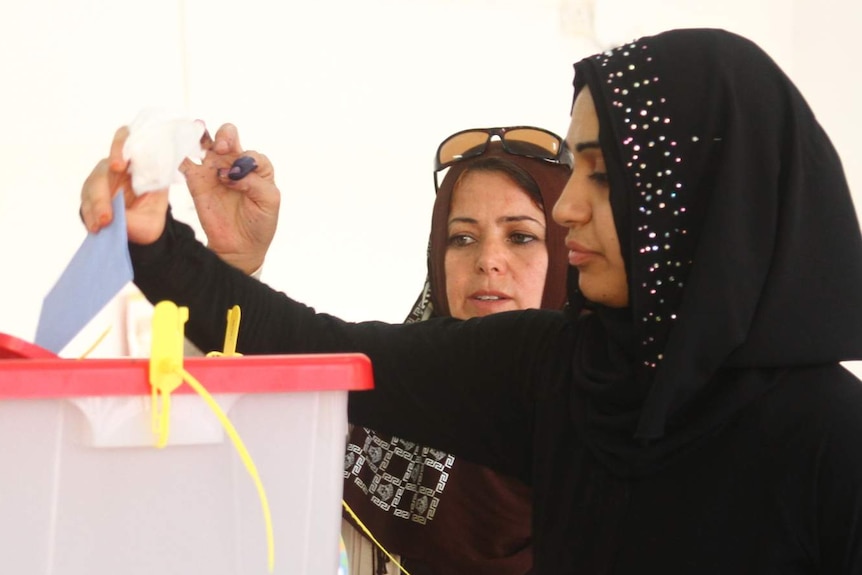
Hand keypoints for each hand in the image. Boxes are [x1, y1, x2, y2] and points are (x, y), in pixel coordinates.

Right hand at [79, 126, 169, 244]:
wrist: (143, 227)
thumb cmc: (151, 213)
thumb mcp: (152, 217)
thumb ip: (136, 216)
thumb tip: (119, 219)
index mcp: (138, 161)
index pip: (126, 140)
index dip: (118, 148)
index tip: (118, 166)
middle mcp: (117, 166)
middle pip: (102, 172)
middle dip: (101, 196)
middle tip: (107, 218)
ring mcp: (101, 179)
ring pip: (90, 188)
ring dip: (94, 208)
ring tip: (101, 226)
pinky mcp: (91, 193)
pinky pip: (86, 202)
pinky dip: (90, 216)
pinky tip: (95, 228)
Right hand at [180, 123, 279, 274]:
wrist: (240, 247)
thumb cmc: (259, 223)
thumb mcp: (269, 201)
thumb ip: (256, 182)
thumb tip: (231, 172)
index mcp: (257, 168)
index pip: (251, 153)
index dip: (246, 161)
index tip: (240, 178)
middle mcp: (235, 164)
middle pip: (228, 136)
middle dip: (225, 136)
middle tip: (222, 149)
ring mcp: (214, 170)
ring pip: (206, 141)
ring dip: (202, 135)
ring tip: (199, 134)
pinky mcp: (196, 181)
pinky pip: (185, 161)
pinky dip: (180, 151)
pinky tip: (177, 147)